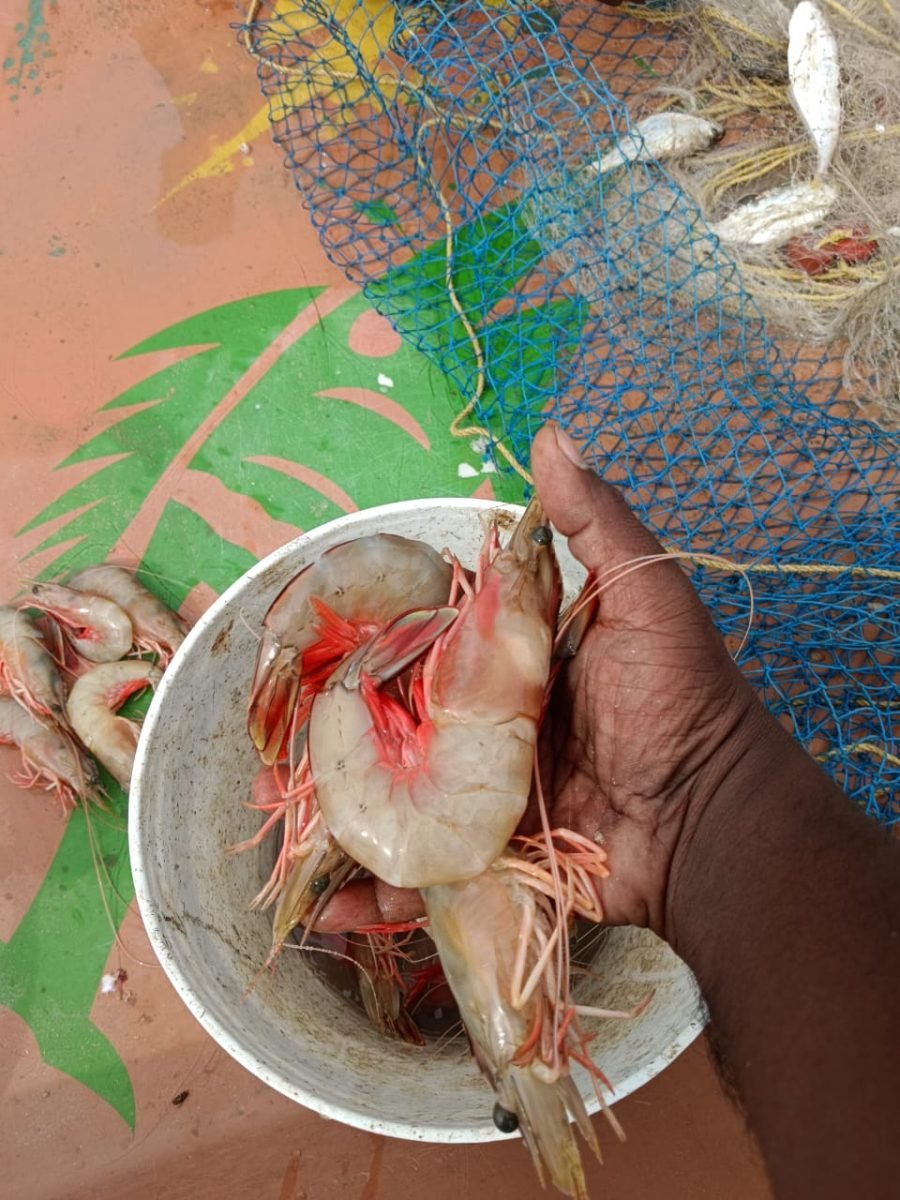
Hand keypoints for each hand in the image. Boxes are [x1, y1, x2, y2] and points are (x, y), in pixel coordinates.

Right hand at [317, 422, 781, 938]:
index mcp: (509, 662)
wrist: (715, 823)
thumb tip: (549, 433)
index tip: (305, 632)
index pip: (422, 639)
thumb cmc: (683, 702)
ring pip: (394, 800)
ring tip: (277, 815)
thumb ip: (596, 525)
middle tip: (268, 737)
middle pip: (393, 725)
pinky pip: (428, 877)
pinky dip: (381, 896)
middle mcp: (485, 725)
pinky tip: (330, 909)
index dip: (366, 636)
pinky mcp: (490, 858)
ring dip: (336, 813)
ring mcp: (482, 796)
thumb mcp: (646, 599)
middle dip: (331, 732)